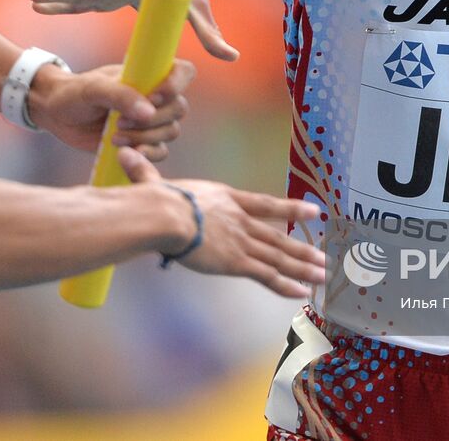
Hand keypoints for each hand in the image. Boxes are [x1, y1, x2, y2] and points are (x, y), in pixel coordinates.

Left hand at [30, 59, 194, 158]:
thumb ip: (120, 96)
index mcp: (150, 73)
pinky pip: (160, 151)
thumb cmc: (75, 93)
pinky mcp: (142, 142)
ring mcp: (150, 120)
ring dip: (146, 138)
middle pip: (179, 108)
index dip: (176, 85)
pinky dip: (146, 154)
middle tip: (120, 121)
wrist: (57, 115)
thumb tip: (148, 112)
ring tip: (115, 136)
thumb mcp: (93, 89)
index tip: (153, 97)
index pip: (183, 72)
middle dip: (153, 120)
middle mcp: (155, 95)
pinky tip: (124, 152)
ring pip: (170, 131)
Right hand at [120, 148, 326, 297]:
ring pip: (279, 257)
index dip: (291, 210)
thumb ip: (143, 173)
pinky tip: (303, 291)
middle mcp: (240, 220)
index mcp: (226, 199)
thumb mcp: (153, 184)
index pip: (265, 205)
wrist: (165, 215)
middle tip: (325, 258)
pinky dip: (286, 283)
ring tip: (324, 275)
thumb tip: (123, 157)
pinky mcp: (236, 261)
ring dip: (303, 267)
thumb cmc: (156, 200)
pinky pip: (267, 275)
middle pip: (278, 238)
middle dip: (303, 250)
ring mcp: (240, 241)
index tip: (314, 212)